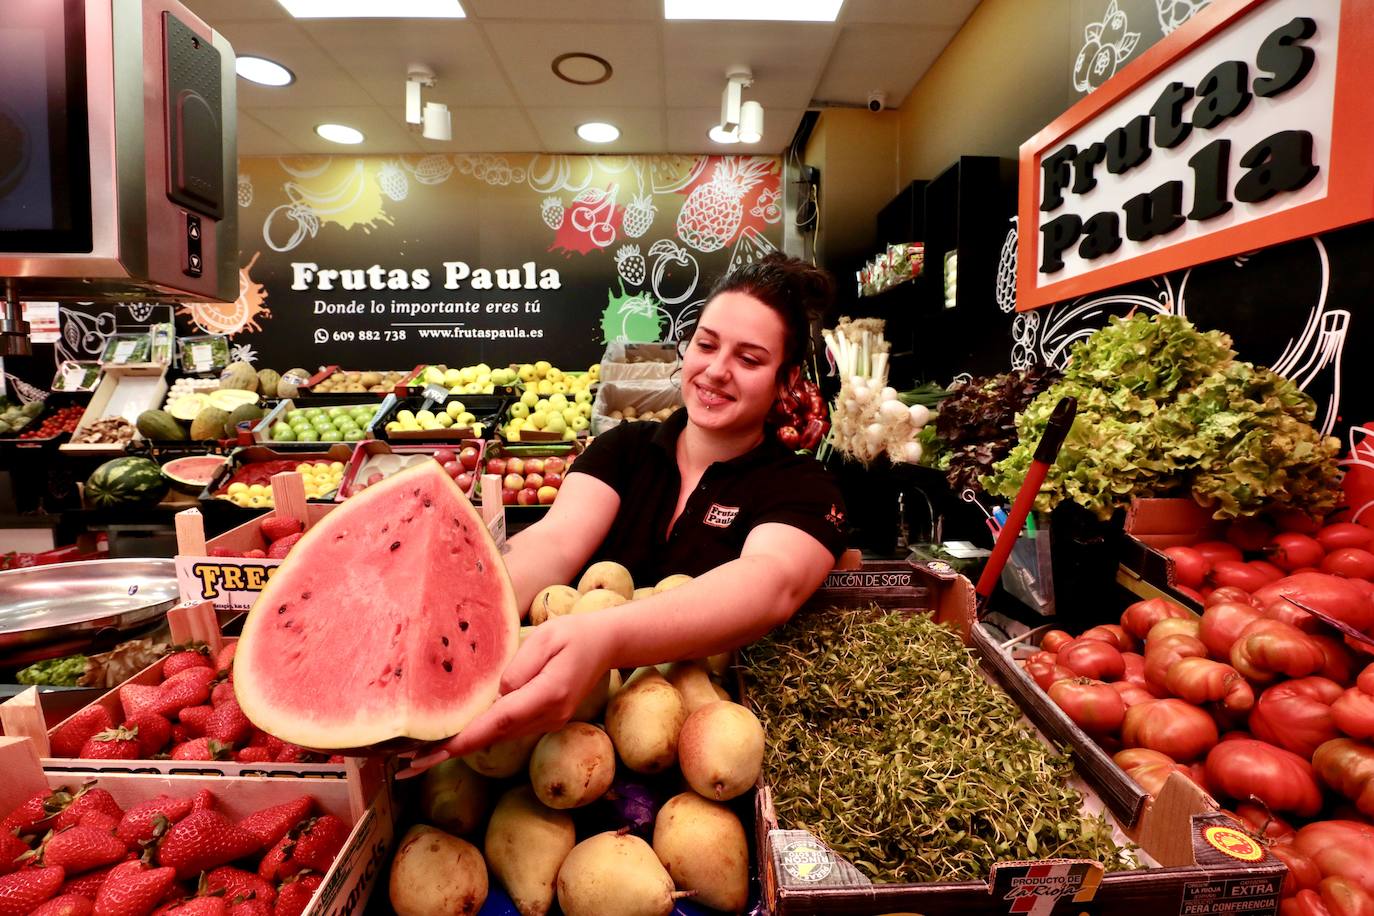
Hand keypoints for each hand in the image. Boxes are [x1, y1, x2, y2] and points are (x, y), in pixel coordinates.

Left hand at [398, 615, 613, 776]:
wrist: (607, 644)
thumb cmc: (574, 634)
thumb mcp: (545, 638)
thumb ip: (518, 667)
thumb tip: (496, 693)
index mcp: (547, 695)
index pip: (498, 721)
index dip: (464, 739)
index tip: (433, 753)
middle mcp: (547, 716)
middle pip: (493, 736)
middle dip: (451, 750)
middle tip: (408, 764)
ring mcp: (548, 722)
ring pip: (499, 736)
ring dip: (463, 744)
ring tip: (420, 754)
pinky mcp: (545, 720)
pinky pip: (508, 729)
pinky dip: (481, 734)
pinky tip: (455, 734)